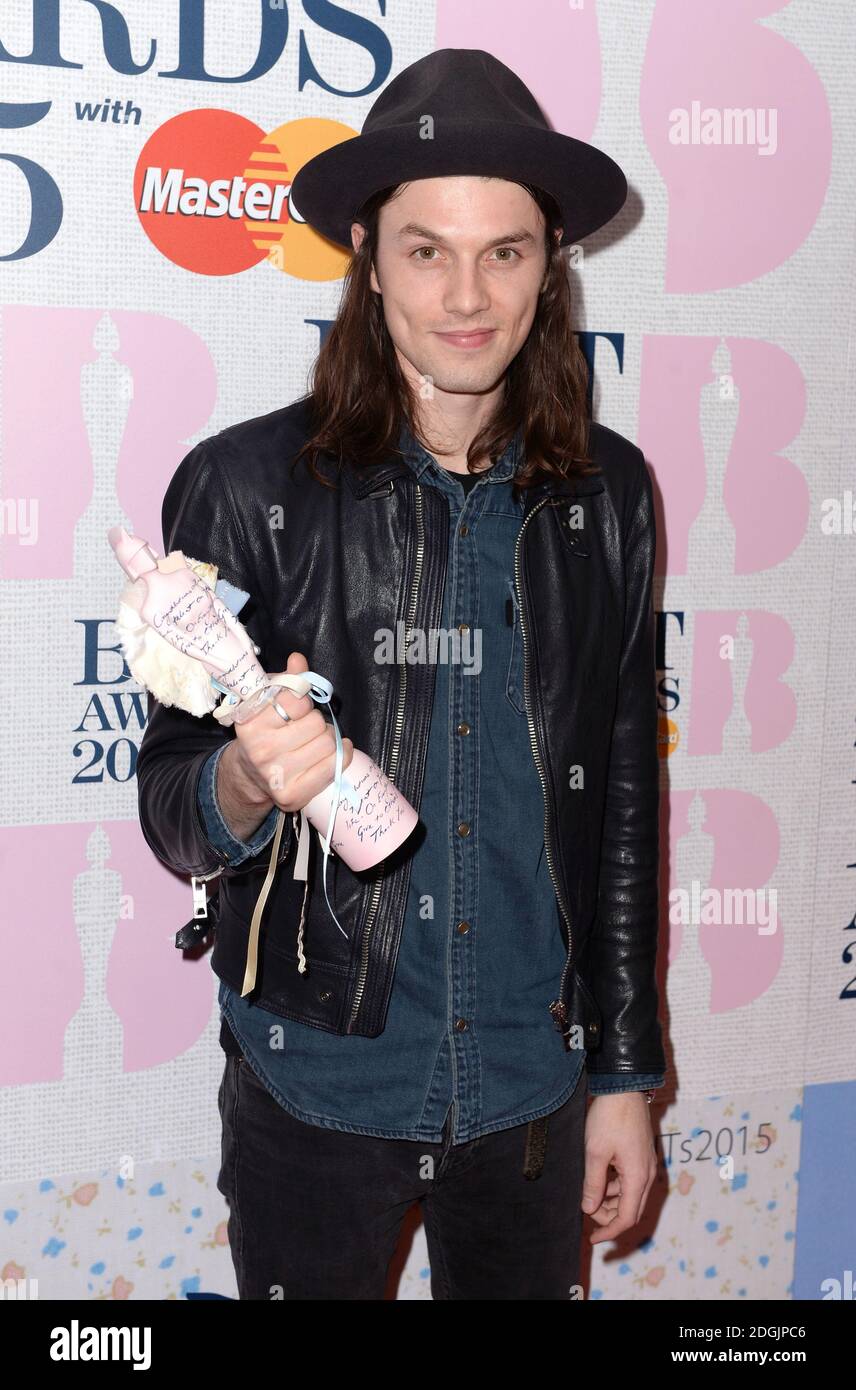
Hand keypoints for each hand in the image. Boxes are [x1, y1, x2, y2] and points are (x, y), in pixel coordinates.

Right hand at [223, 651, 354, 820]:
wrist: (249, 776)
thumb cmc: (264, 733)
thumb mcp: (267, 704)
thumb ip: (285, 681)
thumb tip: (298, 660)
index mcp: (251, 723)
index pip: (296, 700)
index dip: (303, 699)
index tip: (298, 706)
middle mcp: (261, 750)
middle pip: (315, 722)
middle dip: (316, 721)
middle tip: (307, 726)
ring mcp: (277, 775)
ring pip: (327, 742)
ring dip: (327, 737)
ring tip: (314, 740)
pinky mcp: (292, 795)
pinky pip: (333, 765)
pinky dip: (341, 754)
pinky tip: (335, 751)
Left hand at [581, 1092, 657, 1243]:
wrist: (625, 1087)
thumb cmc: (610, 1117)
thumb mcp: (595, 1152)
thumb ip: (593, 1184)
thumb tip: (589, 1209)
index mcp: (638, 1177)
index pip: (626, 1217)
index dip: (610, 1231)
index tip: (593, 1239)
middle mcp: (646, 1174)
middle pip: (630, 1209)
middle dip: (610, 1218)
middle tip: (587, 1213)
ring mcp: (645, 1164)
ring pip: (629, 1195)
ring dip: (611, 1201)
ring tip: (588, 1195)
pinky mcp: (640, 1155)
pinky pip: (629, 1180)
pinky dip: (614, 1186)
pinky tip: (598, 1178)